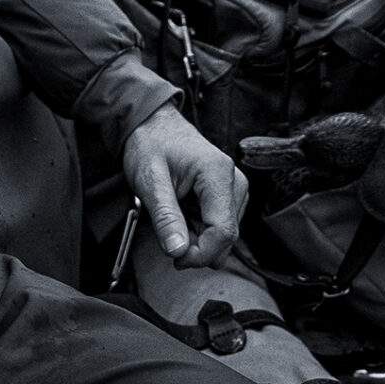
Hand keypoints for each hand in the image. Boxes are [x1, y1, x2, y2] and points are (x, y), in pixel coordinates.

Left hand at [122, 106, 248, 268]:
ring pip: (224, 235)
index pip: (223, 231)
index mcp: (217, 173)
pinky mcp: (229, 194)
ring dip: (197, 237)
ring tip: (173, 215)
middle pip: (226, 236)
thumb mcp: (149, 180)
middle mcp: (234, 180)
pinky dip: (199, 229)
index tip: (176, 258)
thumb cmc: (151, 144)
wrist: (153, 125)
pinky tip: (182, 213)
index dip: (201, 253)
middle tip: (167, 236)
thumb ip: (165, 216)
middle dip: (197, 247)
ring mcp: (235, 187)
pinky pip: (219, 225)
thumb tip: (178, 251)